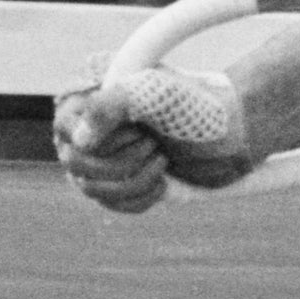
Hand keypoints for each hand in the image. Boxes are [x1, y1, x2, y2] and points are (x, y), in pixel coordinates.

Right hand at [51, 64, 252, 214]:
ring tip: (162, 158)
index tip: (140, 128)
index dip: (104, 137)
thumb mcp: (152, 93)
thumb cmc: (193, 103)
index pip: (67, 130)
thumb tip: (78, 140)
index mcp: (88, 95)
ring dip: (135, 179)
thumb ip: (110, 105)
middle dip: (123, 161)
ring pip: (93, 190)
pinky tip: (162, 181)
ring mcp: (102, 157)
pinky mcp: (121, 183)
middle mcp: (88, 125)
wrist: (232, 130)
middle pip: (77, 164)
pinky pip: (112, 205)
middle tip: (155, 143)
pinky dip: (139, 198)